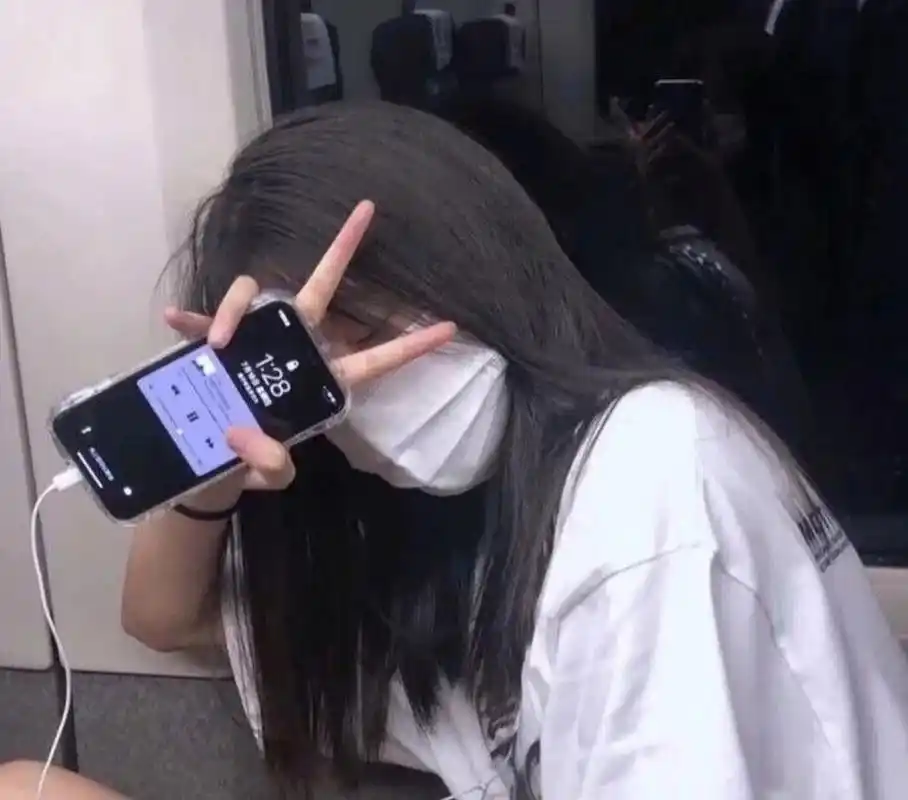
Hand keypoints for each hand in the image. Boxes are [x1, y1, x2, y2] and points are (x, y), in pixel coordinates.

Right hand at [163, 200, 455, 496]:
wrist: (211, 465)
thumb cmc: (255, 466)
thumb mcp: (270, 475)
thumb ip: (272, 465)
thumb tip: (246, 437)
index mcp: (325, 380)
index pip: (375, 359)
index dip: (410, 346)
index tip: (449, 327)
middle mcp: (296, 348)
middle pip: (324, 288)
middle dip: (344, 249)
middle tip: (367, 209)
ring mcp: (256, 339)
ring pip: (258, 296)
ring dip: (235, 310)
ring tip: (218, 345)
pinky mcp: (218, 344)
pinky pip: (206, 321)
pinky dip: (194, 320)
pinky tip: (176, 322)